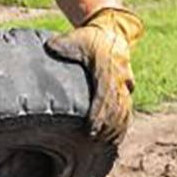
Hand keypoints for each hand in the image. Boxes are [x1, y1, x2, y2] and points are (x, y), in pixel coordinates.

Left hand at [45, 7, 143, 142]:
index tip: (90, 129)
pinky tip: (117, 138)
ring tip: (107, 144)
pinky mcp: (126, 89)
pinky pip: (127, 109)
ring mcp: (125, 84)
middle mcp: (118, 78)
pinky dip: (123, 124)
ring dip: (116, 128)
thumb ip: (63, 45)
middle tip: (95, 142)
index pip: (104, 94)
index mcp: (106, 68)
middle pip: (115, 107)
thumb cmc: (91, 38)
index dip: (98, 114)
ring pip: (124, 109)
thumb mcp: (77, 38)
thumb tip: (49, 47)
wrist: (112, 33)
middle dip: (107, 126)